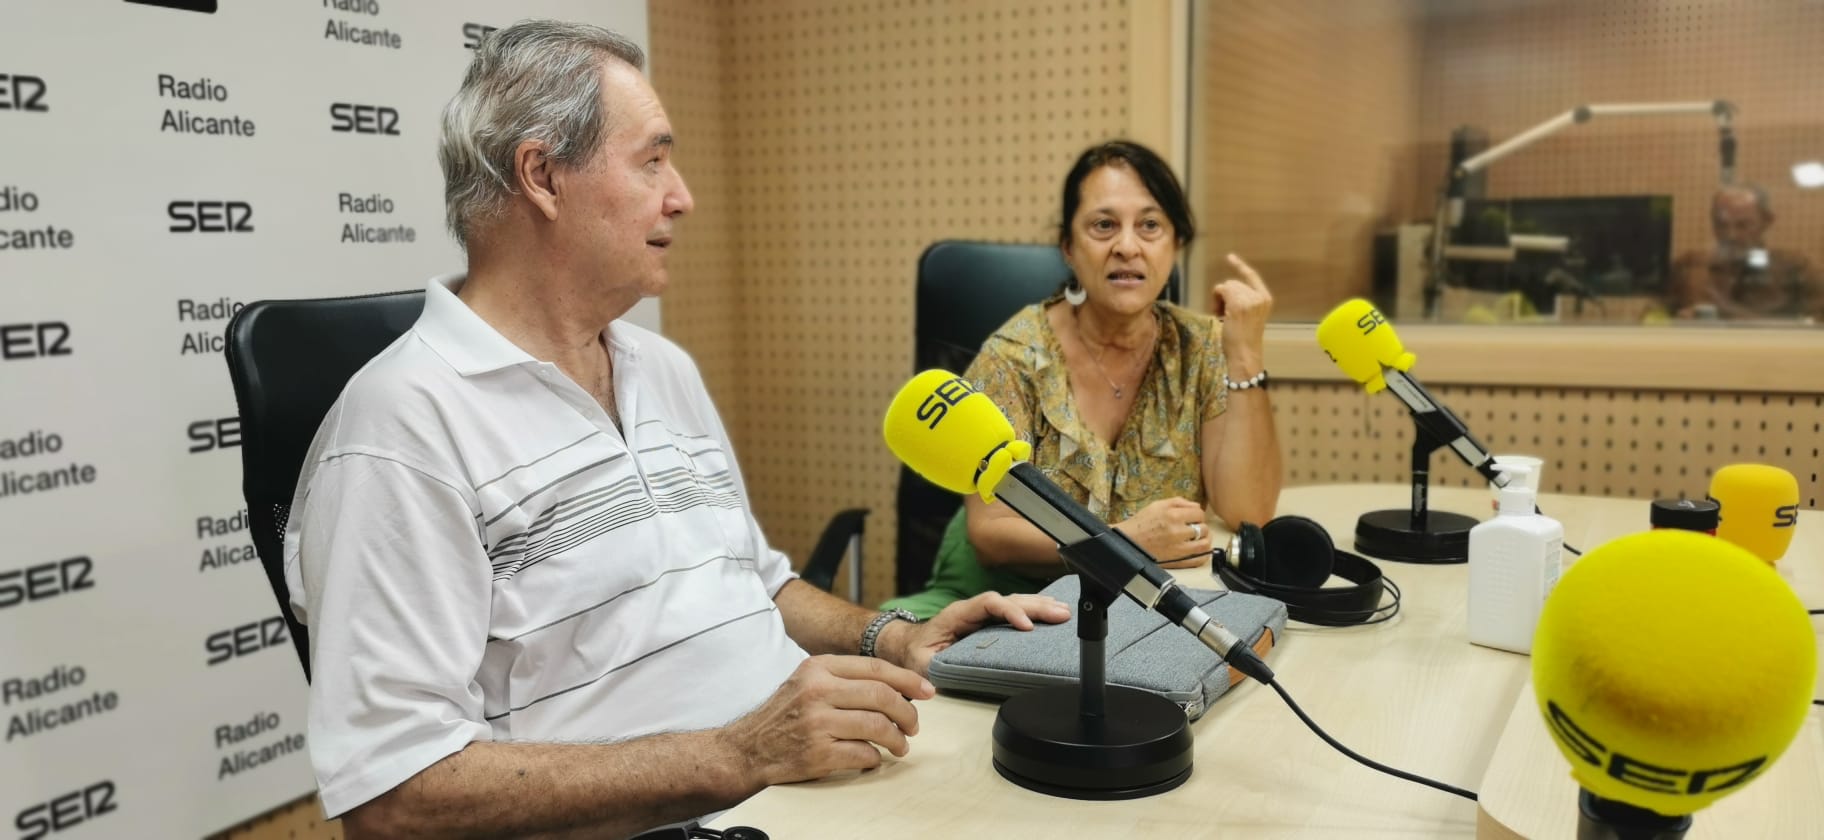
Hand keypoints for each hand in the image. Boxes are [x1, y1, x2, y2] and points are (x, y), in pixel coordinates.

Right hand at [722, 655, 934, 786]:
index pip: (876, 668)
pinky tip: (872, 759)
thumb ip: (846, 678)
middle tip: (914, 725)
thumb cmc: (785, 714)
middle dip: (908, 712)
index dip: (908, 680)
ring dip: (897, 739)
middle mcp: (818, 691)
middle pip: (882, 696)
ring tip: (899, 745)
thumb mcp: (808, 681)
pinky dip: (874, 759)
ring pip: (878, 726)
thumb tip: (898, 685)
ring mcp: (817, 723)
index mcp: (819, 667)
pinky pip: (863, 754)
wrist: (747, 748)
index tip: (927, 691)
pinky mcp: (818, 753)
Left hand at [890, 592, 1070, 676]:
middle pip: (1008, 599)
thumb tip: (943, 680)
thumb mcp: (920, 663)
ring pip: (1015, 602)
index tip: (1027, 626)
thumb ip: (933, 667)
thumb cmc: (915, 654)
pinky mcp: (989, 621)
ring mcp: (982, 614)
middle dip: (1036, 606)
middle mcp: (973, 609)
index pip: (988, 603)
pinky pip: (1015, 610)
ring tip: (1064, 612)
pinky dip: (1035, 611)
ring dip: (1041, 606)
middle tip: (1061, 615)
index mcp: (957, 614)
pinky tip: (1053, 611)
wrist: (908, 646)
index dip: (1009, 611)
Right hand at [1114, 497, 1214, 565]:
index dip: (1197, 514)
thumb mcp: (1157, 505)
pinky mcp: (1177, 562)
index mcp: (1173, 515)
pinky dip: (1203, 554)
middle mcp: (1178, 532)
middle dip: (1200, 526)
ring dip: (1205, 540)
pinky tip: (1199, 550)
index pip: (1199, 513)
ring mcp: (1178, 549)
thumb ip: (1178, 502)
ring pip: (1205, 544)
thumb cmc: (1141, 522)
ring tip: (1199, 538)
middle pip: (1203, 528)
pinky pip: (1199, 560)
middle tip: (1193, 527)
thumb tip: (1197, 506)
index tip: (1192, 517)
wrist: (1127, 542)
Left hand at [1211, 253, 1273, 374]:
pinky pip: (1220, 290)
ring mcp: (1249, 299)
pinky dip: (1215, 301)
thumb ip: (1243, 301)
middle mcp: (1259, 296)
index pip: (1251, 276)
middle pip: (1233, 282)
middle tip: (1224, 316)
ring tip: (1223, 318)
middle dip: (1225, 296)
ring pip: (1226, 287)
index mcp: (1265, 298)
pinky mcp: (1238, 303)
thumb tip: (1226, 288)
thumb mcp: (1248, 316)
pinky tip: (1219, 316)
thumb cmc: (1243, 340)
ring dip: (1219, 300)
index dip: (1240, 266)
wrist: (1244, 354)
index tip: (1230, 256)